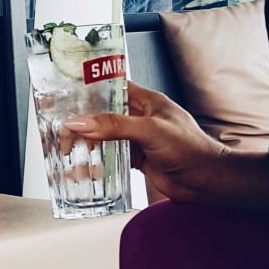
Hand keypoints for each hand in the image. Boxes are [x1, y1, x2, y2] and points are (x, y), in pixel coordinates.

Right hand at [63, 82, 268, 214]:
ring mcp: (137, 139)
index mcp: (146, 100)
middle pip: (103, 113)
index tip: (66, 92)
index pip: (111, 86)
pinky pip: (110, 157)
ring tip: (65, 150)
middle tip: (60, 128)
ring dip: (86, 143)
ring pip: (104, 136)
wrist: (208, 182)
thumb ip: (113, 126)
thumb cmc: (191, 149)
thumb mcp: (150, 131)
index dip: (89, 88)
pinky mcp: (137, 159)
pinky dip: (96, 162)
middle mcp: (139, 117)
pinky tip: (84, 168)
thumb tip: (80, 122)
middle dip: (81, 120)